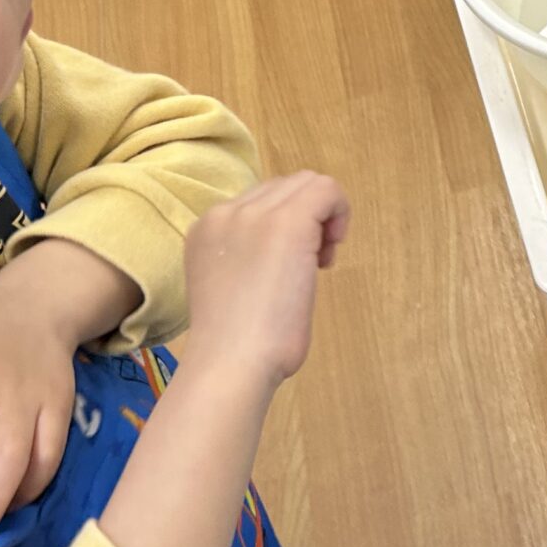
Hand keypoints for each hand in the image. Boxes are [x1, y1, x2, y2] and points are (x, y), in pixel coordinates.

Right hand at [181, 172, 350, 386]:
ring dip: (323, 216)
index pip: (260, 203)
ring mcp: (254, 214)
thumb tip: (281, 253)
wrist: (231, 362)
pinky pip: (327, 190)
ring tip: (319, 261)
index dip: (286, 226)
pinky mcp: (288, 221)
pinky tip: (331, 252)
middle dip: (307, 218)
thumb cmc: (235, 346)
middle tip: (312, 263)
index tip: (293, 266)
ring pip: (306, 184)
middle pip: (284, 188)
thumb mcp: (232, 287)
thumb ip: (247, 259)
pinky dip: (339, 212)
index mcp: (207, 229)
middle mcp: (226, 213)